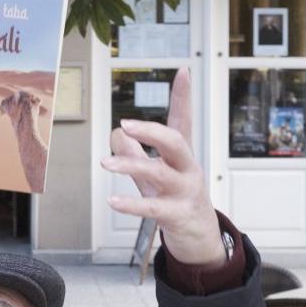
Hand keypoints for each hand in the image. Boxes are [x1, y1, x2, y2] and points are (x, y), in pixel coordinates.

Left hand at [99, 69, 225, 267]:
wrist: (199, 235)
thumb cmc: (176, 199)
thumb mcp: (155, 173)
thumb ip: (136, 152)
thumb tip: (116, 132)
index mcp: (182, 155)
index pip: (184, 120)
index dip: (183, 96)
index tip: (183, 71)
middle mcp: (187, 169)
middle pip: (175, 142)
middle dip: (151, 132)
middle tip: (126, 125)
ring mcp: (185, 192)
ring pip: (160, 173)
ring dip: (131, 166)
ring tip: (106, 163)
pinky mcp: (177, 214)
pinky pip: (152, 207)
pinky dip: (131, 205)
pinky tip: (112, 201)